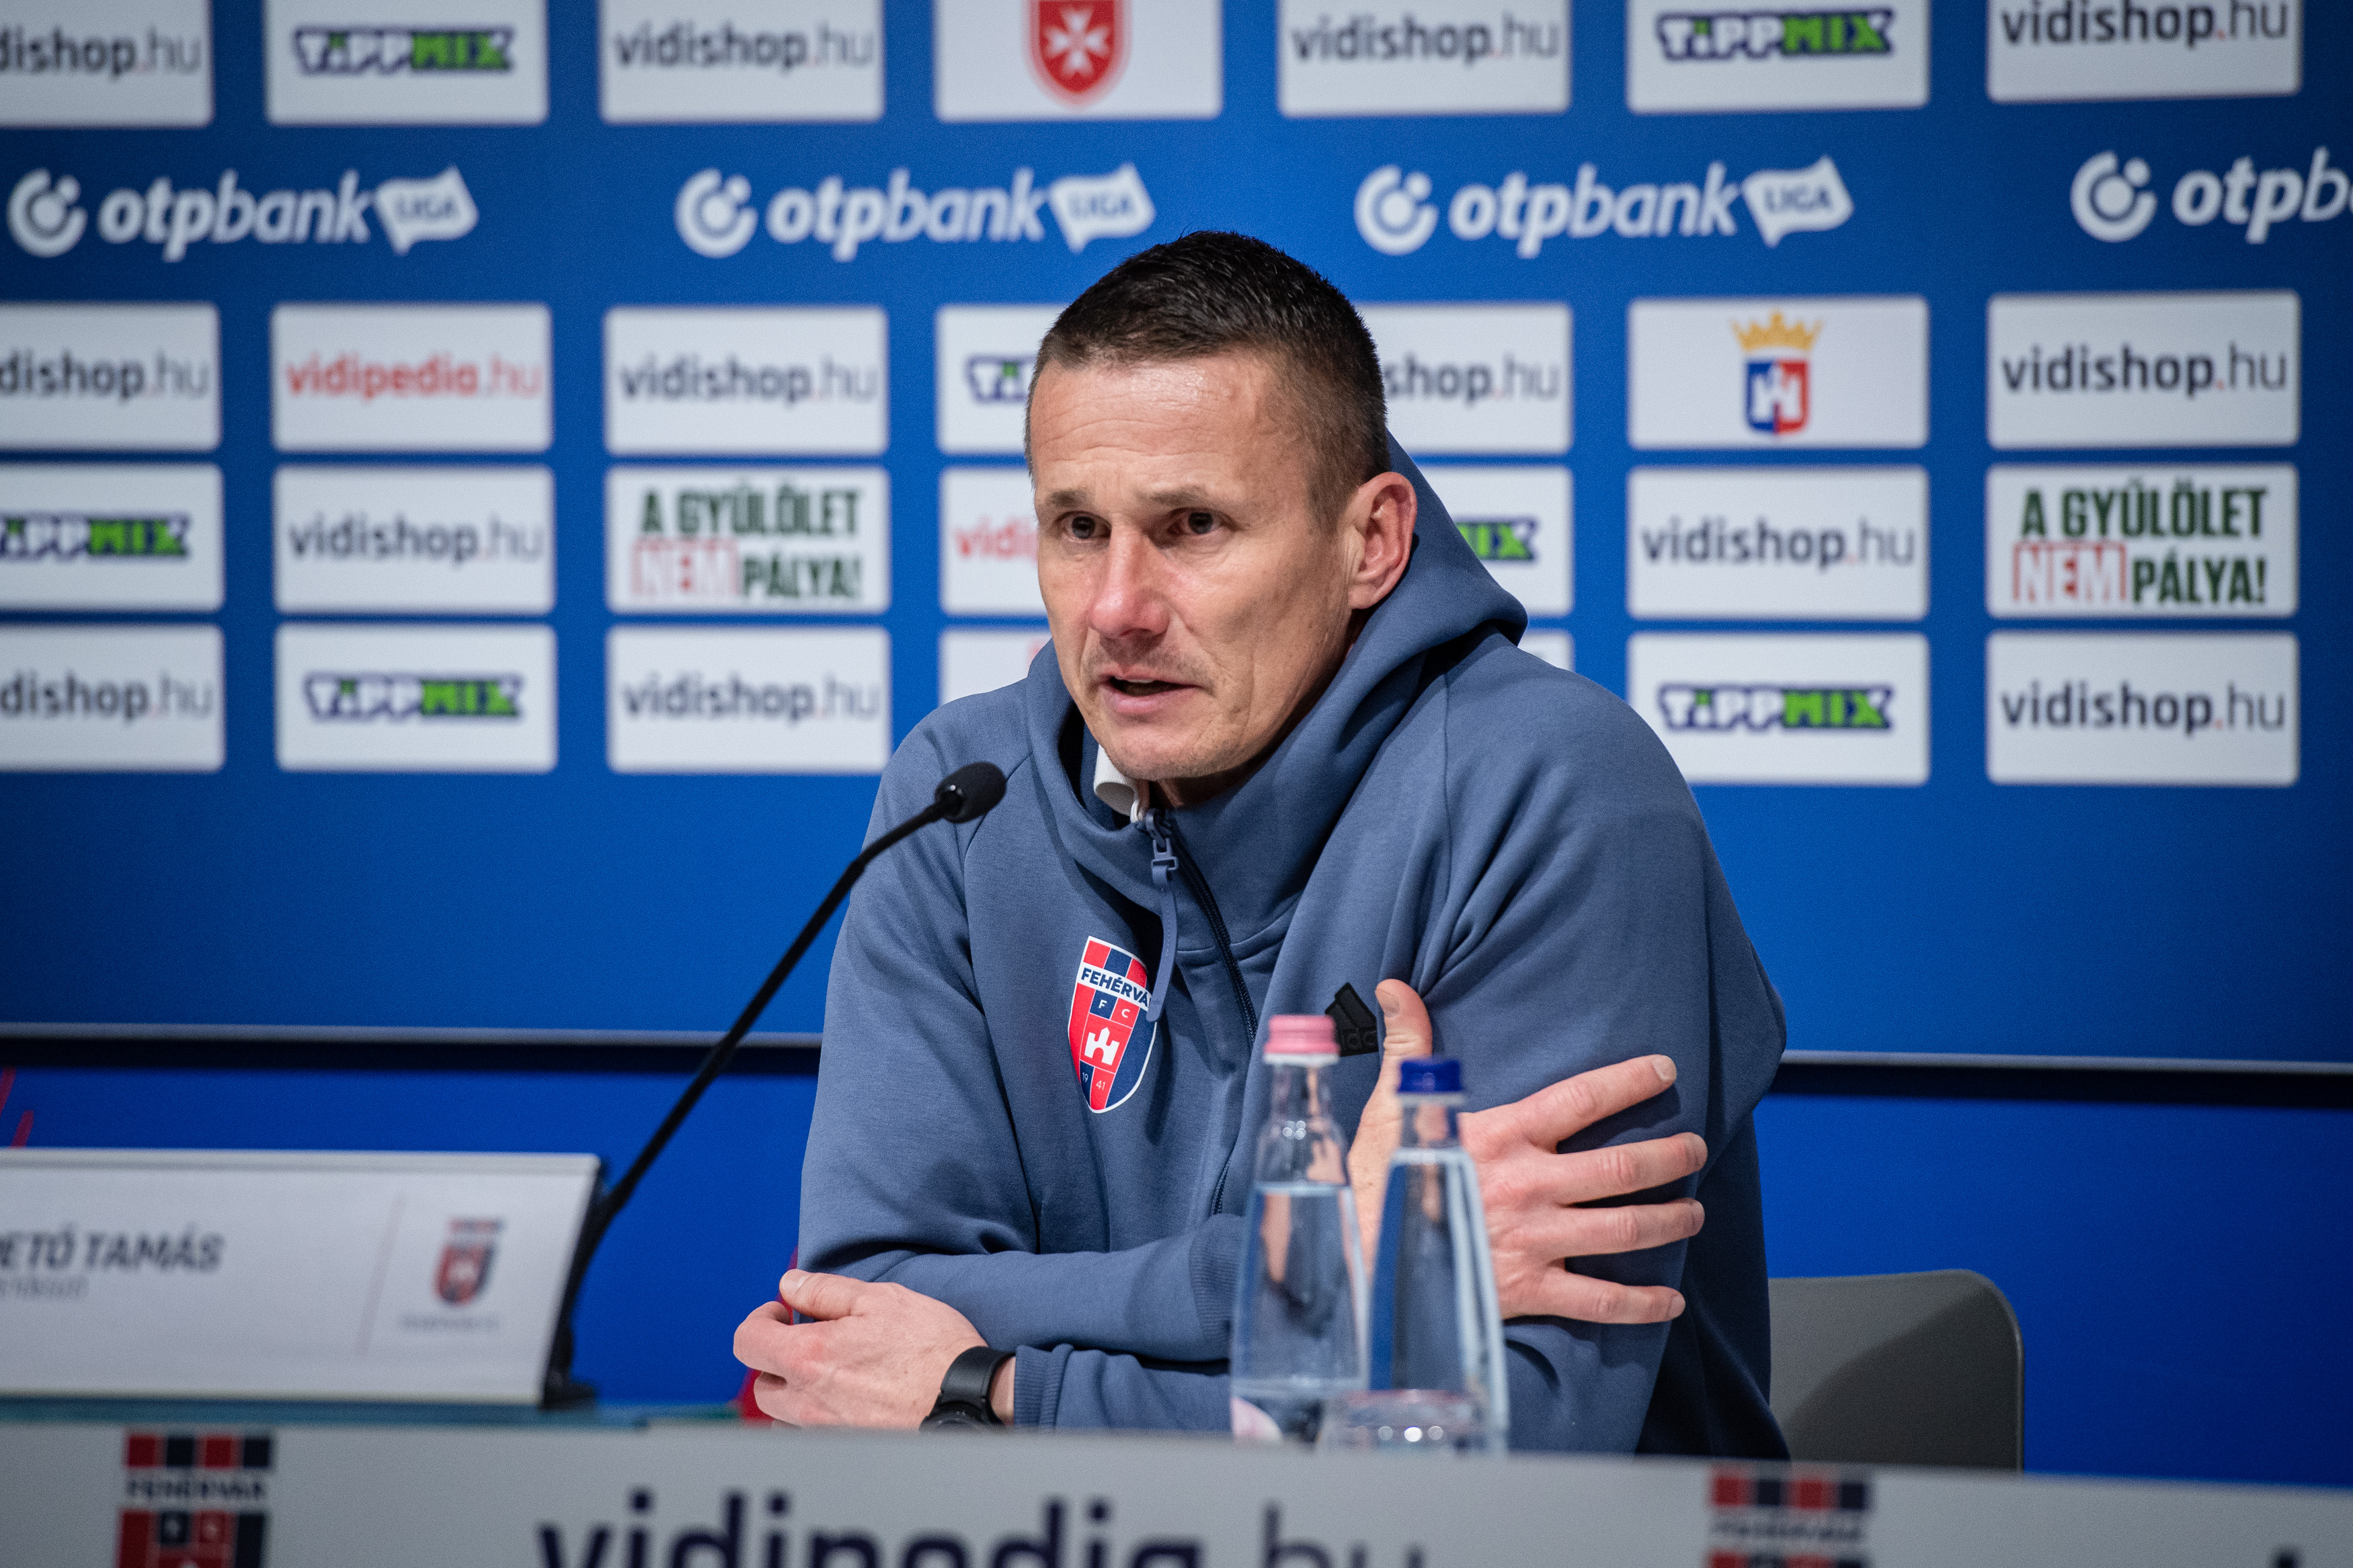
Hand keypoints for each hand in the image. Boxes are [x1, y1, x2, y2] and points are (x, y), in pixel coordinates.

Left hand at [734, 1269, 1007, 1426]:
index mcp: (810, 1357)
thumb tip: (789, 1284)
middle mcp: (808, 1401)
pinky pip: (811, 1435)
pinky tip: (848, 1398)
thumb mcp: (881, 1300)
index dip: (760, 1320)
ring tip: (830, 1372)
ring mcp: (825, 1431)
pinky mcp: (845, 1449)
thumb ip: (826, 1291)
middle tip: (808, 1340)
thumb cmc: (931, 1347)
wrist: (967, 1399)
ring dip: (794, 1391)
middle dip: (775, 1358)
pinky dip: (816, 1415)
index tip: (783, 1313)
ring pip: (783, 1415)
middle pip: (760, 1385)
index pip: (747, 1342)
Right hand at [1347, 981, 1707, 1324]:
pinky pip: (1600, 1300)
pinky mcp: (1530, 1290)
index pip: (1580, 1099)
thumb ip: (1409, 1047)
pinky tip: (1670, 1299)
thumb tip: (1395, 986)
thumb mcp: (1392, 1107)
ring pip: (1624, 1229)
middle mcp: (1529, 1186)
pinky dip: (1642, 1303)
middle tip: (1697, 1149)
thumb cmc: (1375, 1181)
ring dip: (1670, 1221)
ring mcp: (1534, 1240)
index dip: (1629, 1082)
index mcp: (1502, 1136)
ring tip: (1694, 1213)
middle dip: (1669, 1157)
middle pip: (1620, 1168)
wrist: (1360, 1262)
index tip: (1665, 1072)